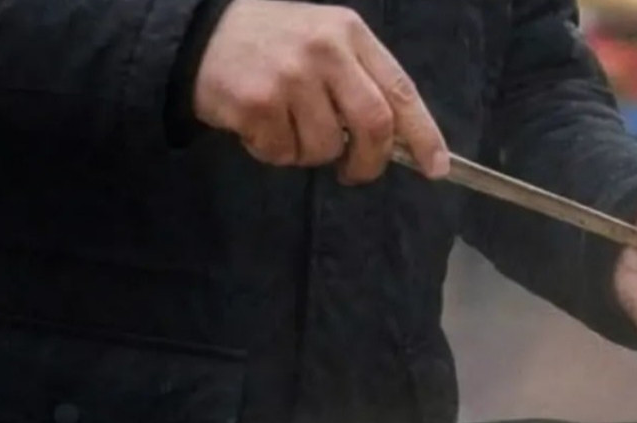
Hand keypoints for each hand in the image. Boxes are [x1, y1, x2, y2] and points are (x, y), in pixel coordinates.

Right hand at [193, 0, 447, 182]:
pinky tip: (258, 125)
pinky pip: (282, 153)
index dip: (423, 134)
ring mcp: (290, 75)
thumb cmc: (275, 44)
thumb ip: (360, 80)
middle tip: (353, 173)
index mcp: (350, 34)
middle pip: (374, 123)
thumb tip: (397, 140)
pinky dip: (273, 152)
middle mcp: (325, 50)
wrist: (201, 34)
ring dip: (309, 154)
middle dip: (369, 161)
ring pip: (325, 146)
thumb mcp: (325, 42)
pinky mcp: (257, 102)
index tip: (435, 168)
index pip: (400, 90)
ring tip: (287, 128)